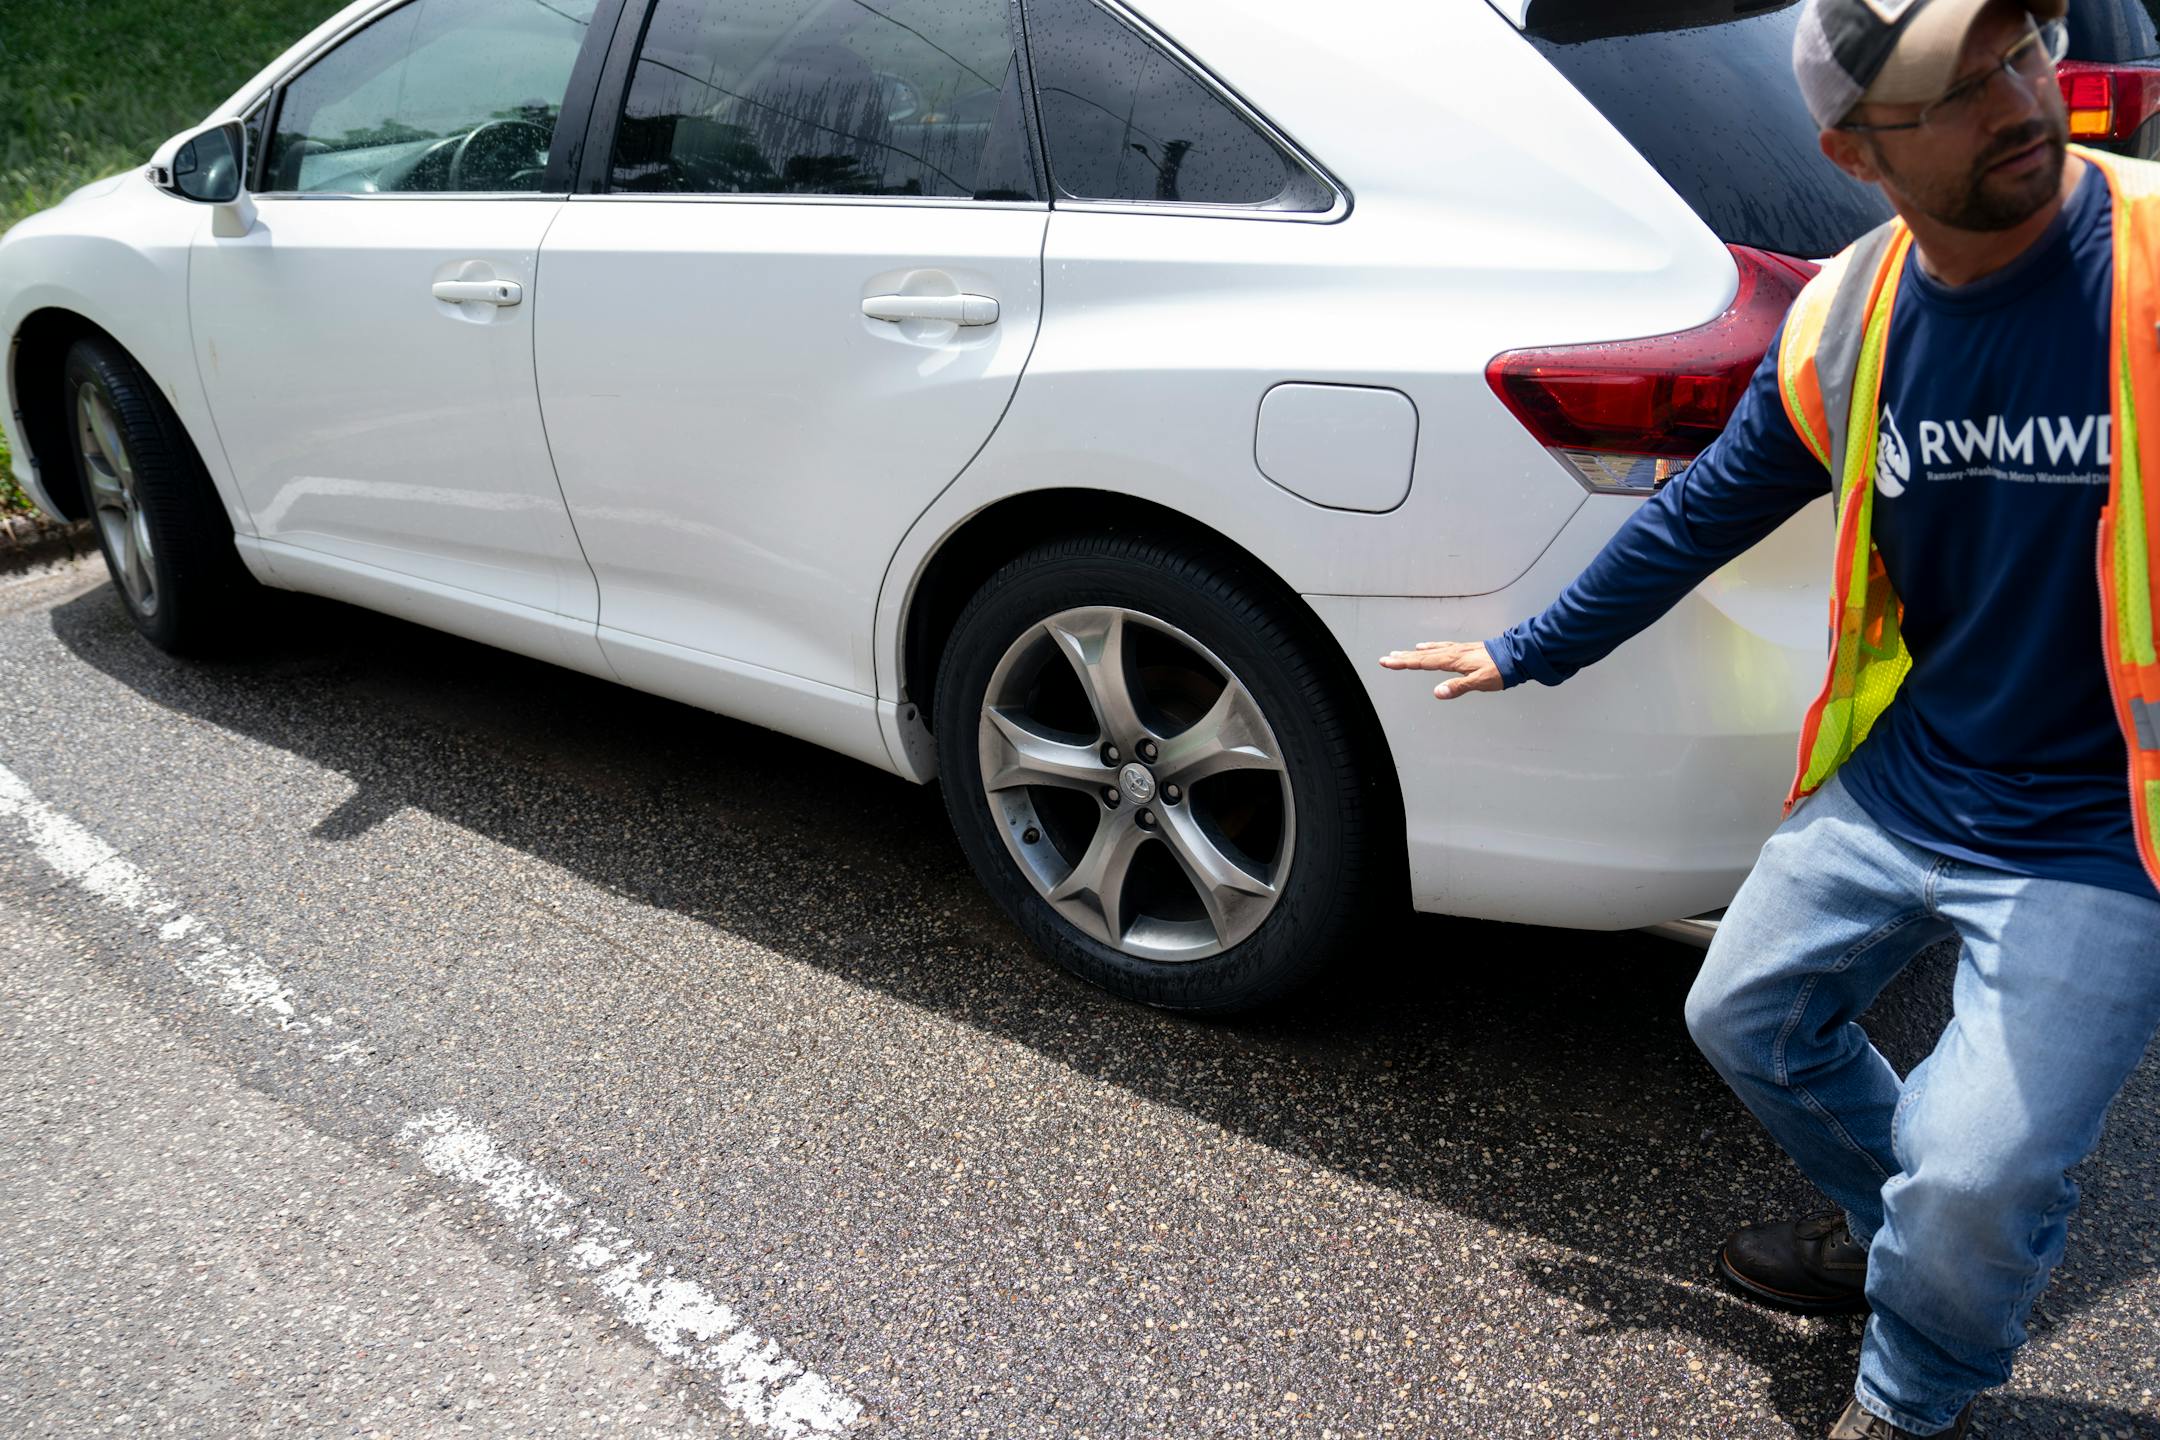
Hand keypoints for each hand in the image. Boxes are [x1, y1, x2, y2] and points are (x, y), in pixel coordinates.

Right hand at [1377, 640, 1502, 700]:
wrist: (1516, 655)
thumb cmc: (1500, 670)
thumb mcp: (1479, 682)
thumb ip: (1458, 687)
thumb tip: (1437, 692)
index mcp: (1453, 660)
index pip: (1423, 662)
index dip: (1403, 663)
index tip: (1387, 662)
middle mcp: (1452, 652)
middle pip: (1422, 655)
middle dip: (1402, 658)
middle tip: (1385, 658)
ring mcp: (1457, 649)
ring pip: (1430, 650)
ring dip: (1413, 653)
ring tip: (1399, 653)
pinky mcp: (1463, 649)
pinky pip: (1440, 646)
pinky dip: (1429, 647)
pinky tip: (1426, 646)